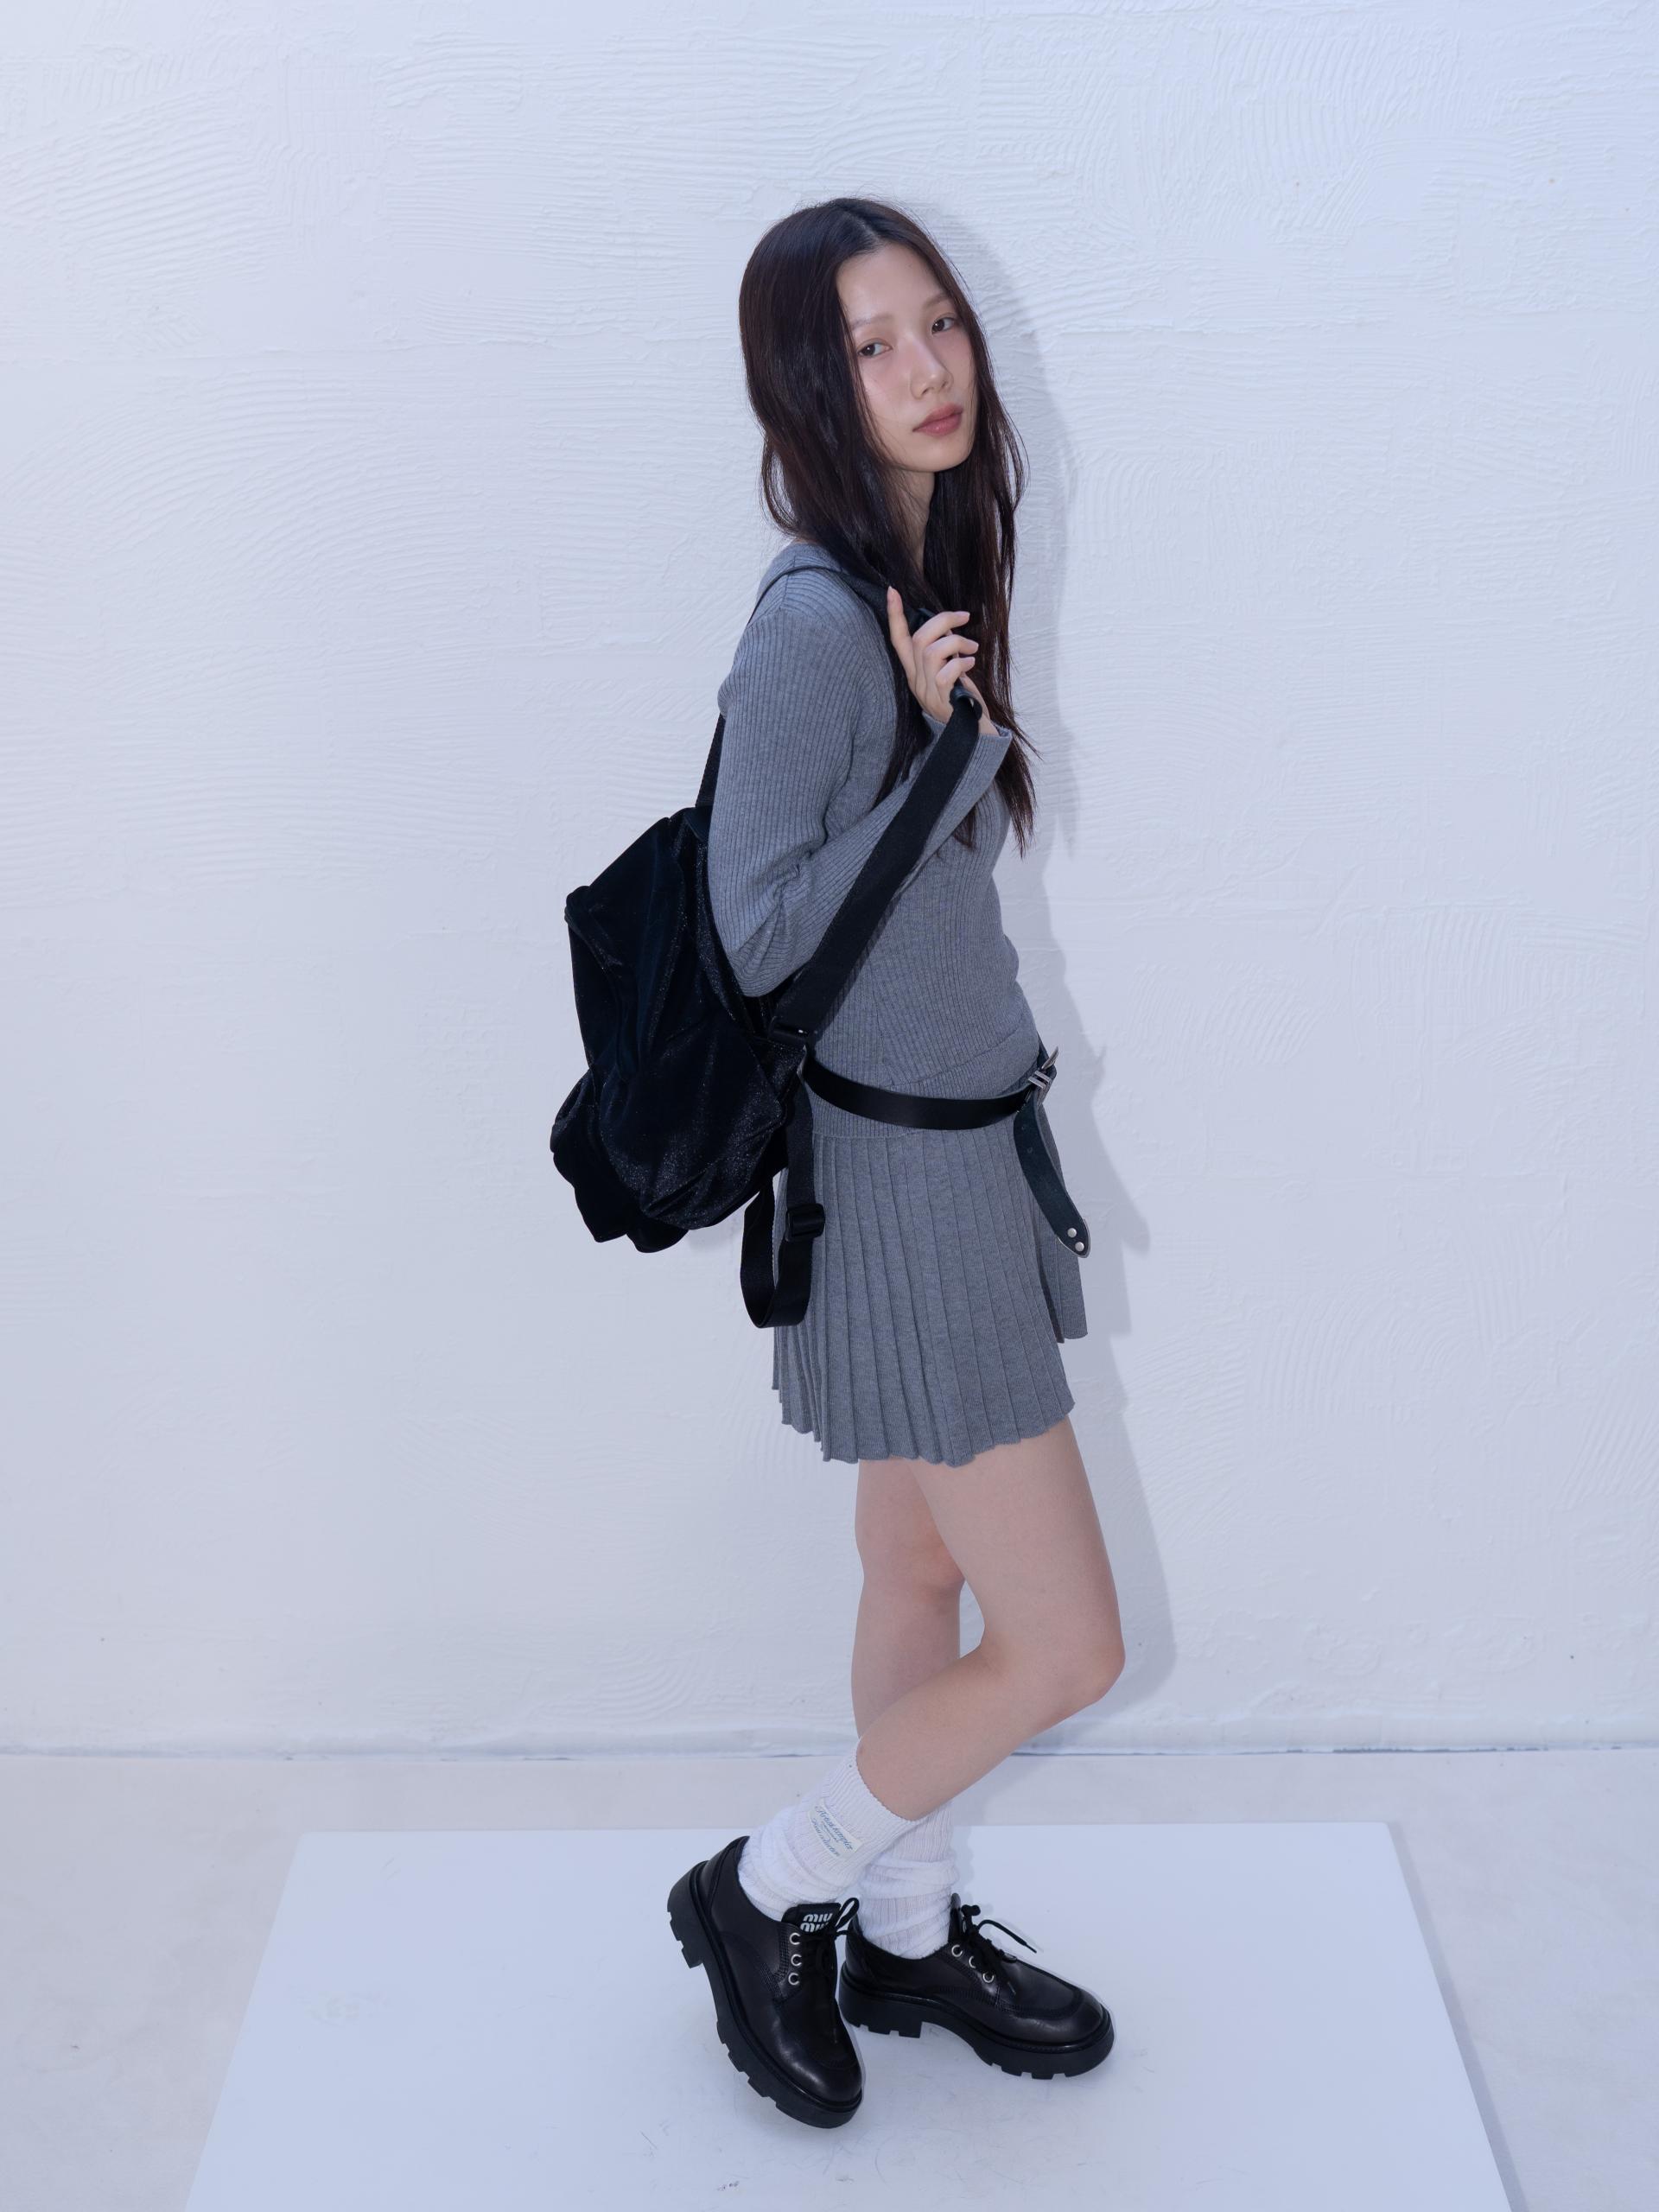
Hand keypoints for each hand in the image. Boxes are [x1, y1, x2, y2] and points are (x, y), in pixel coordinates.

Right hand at [885, 586, 994, 735]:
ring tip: (972, 647)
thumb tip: (948, 626)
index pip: (897, 641)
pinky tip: (970, 664)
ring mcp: (928, 693)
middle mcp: (916, 682)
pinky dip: (960, 663)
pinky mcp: (943, 701)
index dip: (894, 616)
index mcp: (914, 672)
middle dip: (943, 621)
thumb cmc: (961, 698)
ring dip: (957, 642)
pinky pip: (945, 675)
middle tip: (964, 618)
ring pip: (932, 653)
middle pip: (919, 640)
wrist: (972, 732)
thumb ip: (943, 651)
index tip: (892, 591)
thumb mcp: (948, 671)